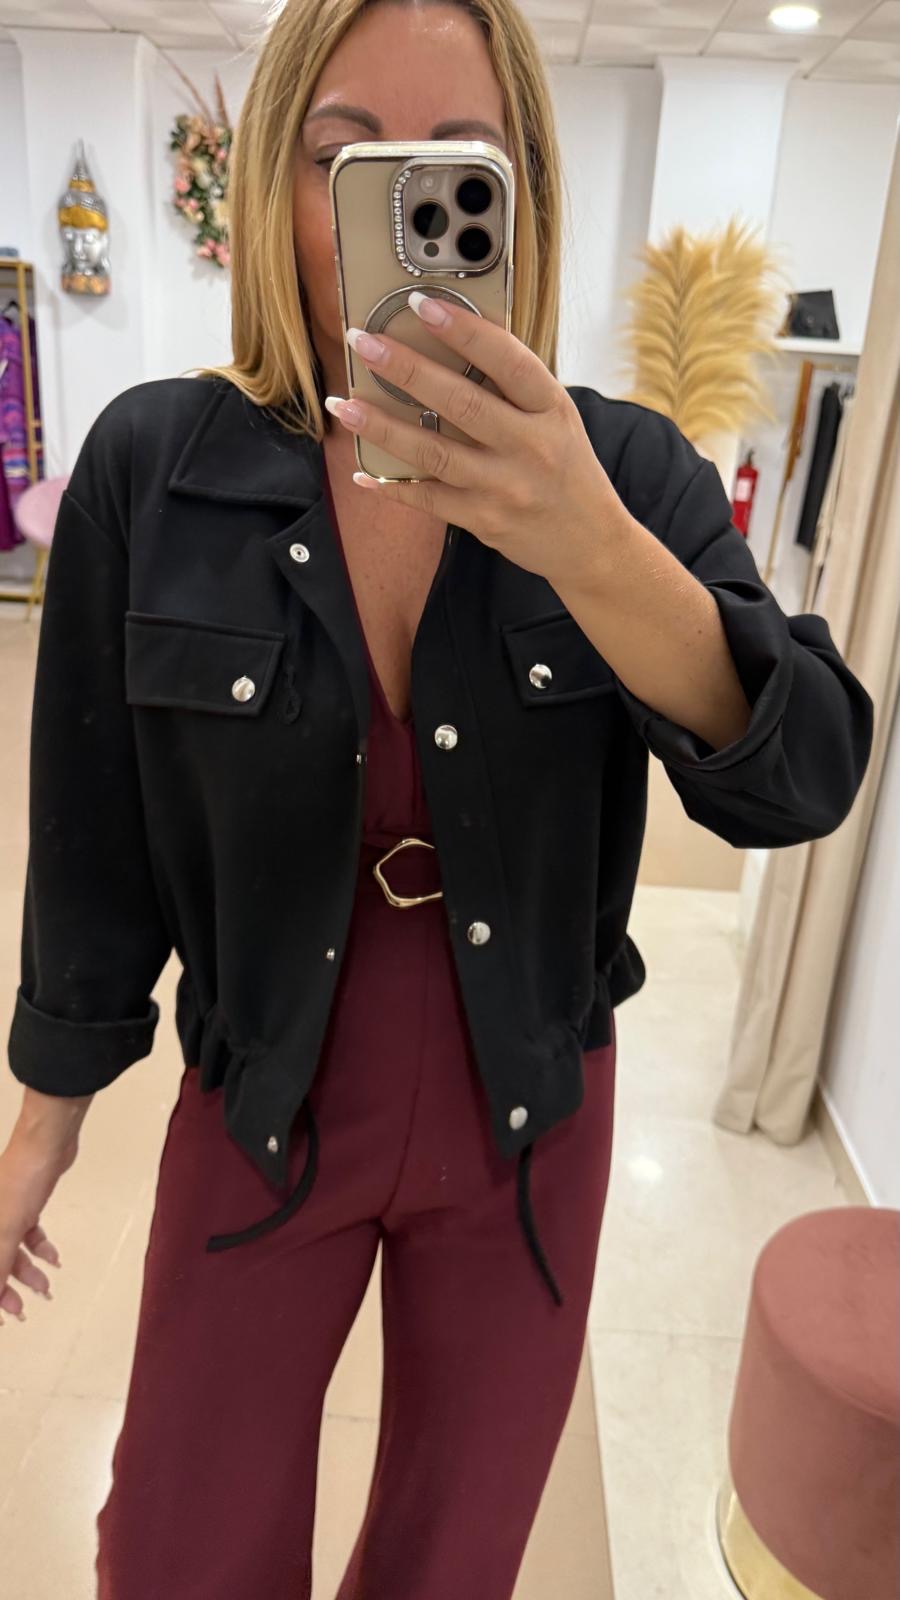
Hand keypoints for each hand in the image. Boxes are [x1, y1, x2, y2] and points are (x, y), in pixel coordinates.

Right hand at [0, 1127, 70, 1324]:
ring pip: (11, 1250)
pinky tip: (53, 1259)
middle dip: (7, 1288)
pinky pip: (26, 1234)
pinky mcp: (23, 1205)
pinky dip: (39, 1248)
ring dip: (28, 1271)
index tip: (2, 1318)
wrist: (45, 1146)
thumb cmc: (19, 1180)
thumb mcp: (4, 1233)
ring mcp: (3, 1212)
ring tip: (45, 1288)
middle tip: (22, 1309)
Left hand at [324, 291, 631, 592]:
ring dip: (382, 426)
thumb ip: (514, 389)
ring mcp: (505, 486)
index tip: (421, 304)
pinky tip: (361, 473)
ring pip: (434, 451)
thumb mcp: (557, 420)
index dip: (463, 330)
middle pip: (461, 402)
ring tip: (344, 404)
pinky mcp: (484, 520)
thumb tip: (454, 343)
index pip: (507, 360)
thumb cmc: (567, 471)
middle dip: (406, 368)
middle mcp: (530, 446)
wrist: (591, 543)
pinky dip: (392, 486)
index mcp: (551, 409)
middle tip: (363, 343)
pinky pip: (428, 499)